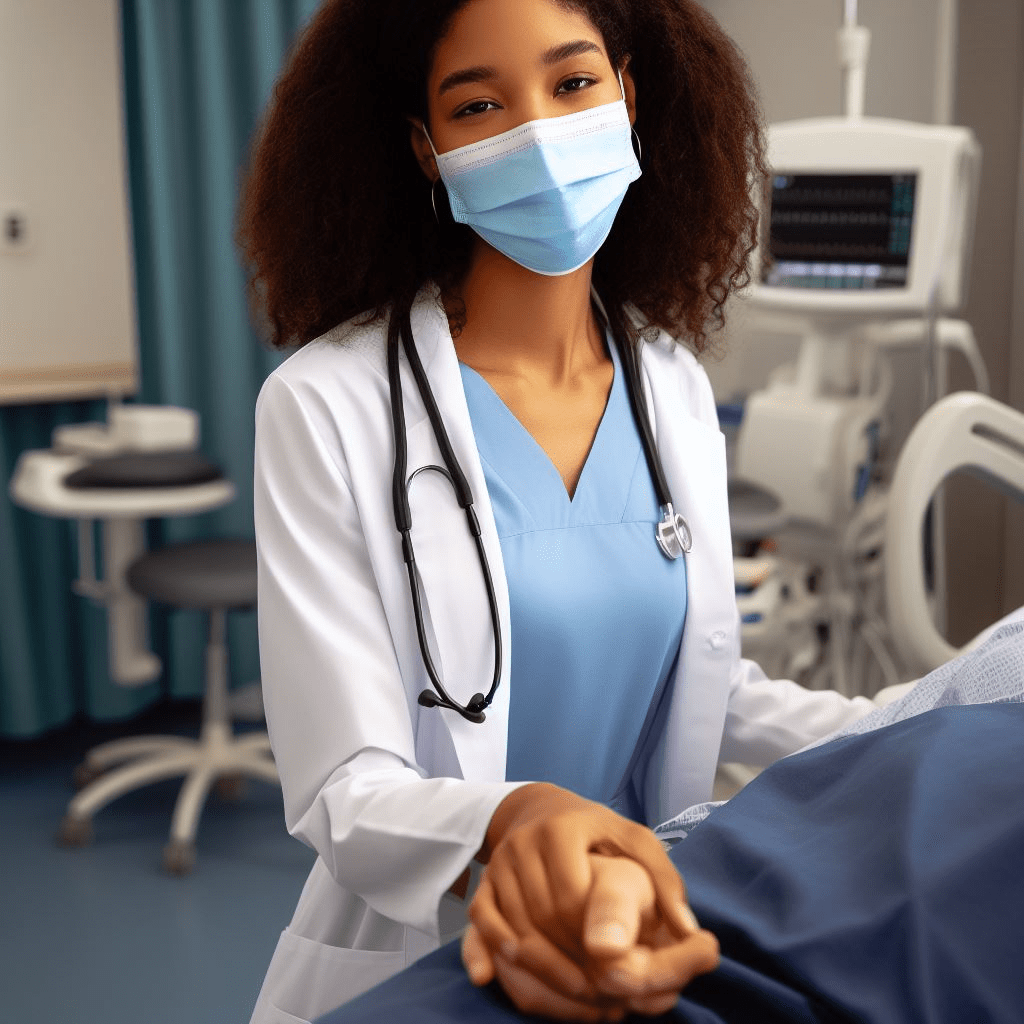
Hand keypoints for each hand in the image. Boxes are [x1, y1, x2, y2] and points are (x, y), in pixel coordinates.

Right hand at [461, 784, 716, 1017]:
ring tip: (575, 990)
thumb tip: (686, 930)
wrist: (540, 808)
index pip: (572, 896)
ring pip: (514, 925)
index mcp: (562, 829)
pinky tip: (517, 971)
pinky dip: (493, 951)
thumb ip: (664, 879)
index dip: (592, 936)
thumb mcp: (634, 840)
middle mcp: (524, 843)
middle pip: (542, 915)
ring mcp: (500, 862)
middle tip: (597, 988)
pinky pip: (481, 922)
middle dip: (569, 956)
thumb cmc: (596, 830)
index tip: (615, 962)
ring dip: (541, 965)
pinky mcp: (484, 880)